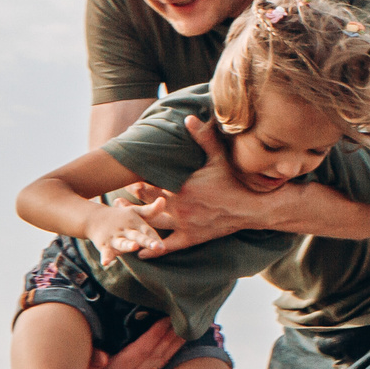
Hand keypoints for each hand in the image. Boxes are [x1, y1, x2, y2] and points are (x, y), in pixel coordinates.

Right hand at [78, 321, 183, 368]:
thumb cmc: (81, 368)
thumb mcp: (81, 361)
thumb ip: (91, 357)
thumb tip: (103, 358)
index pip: (141, 350)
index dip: (156, 334)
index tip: (167, 319)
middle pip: (156, 355)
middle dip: (170, 336)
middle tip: (184, 319)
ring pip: (161, 362)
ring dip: (174, 345)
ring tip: (187, 329)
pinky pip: (159, 368)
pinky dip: (169, 354)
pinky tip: (178, 342)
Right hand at [89, 200, 163, 258]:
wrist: (93, 218)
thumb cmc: (121, 217)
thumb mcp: (136, 212)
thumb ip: (151, 210)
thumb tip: (163, 199)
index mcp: (136, 223)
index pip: (148, 231)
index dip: (156, 238)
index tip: (164, 246)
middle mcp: (126, 230)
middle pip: (138, 236)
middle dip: (147, 241)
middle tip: (157, 246)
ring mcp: (115, 238)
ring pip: (123, 243)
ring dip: (128, 245)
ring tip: (134, 246)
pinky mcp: (104, 245)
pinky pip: (105, 253)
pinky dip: (105, 257)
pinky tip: (105, 263)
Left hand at [130, 116, 271, 249]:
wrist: (251, 208)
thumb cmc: (234, 182)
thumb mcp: (219, 158)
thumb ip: (203, 138)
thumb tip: (189, 118)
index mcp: (182, 187)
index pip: (151, 184)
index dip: (137, 182)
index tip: (128, 178)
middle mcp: (179, 207)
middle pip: (147, 202)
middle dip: (132, 199)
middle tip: (118, 198)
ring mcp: (183, 224)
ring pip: (151, 223)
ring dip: (135, 219)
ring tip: (123, 215)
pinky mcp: (190, 238)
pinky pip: (166, 246)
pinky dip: (152, 249)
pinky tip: (138, 250)